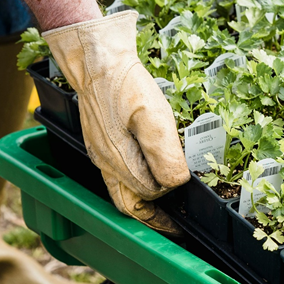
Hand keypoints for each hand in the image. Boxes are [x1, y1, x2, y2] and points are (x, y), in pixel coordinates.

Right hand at [43, 12, 189, 232]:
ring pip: (121, 192)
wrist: (96, 57)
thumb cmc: (124, 83)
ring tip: (165, 209)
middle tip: (175, 226)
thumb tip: (175, 183)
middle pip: (129, 205)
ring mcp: (100, 153)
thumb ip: (164, 153)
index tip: (188, 193)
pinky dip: (134, 184)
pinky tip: (147, 174)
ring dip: (143, 203)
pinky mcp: (100, 142)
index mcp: (119, 162)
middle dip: (153, 219)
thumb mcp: (153, 115)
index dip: (171, 193)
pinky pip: (116, 174)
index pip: (150, 194)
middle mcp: (106, 163)